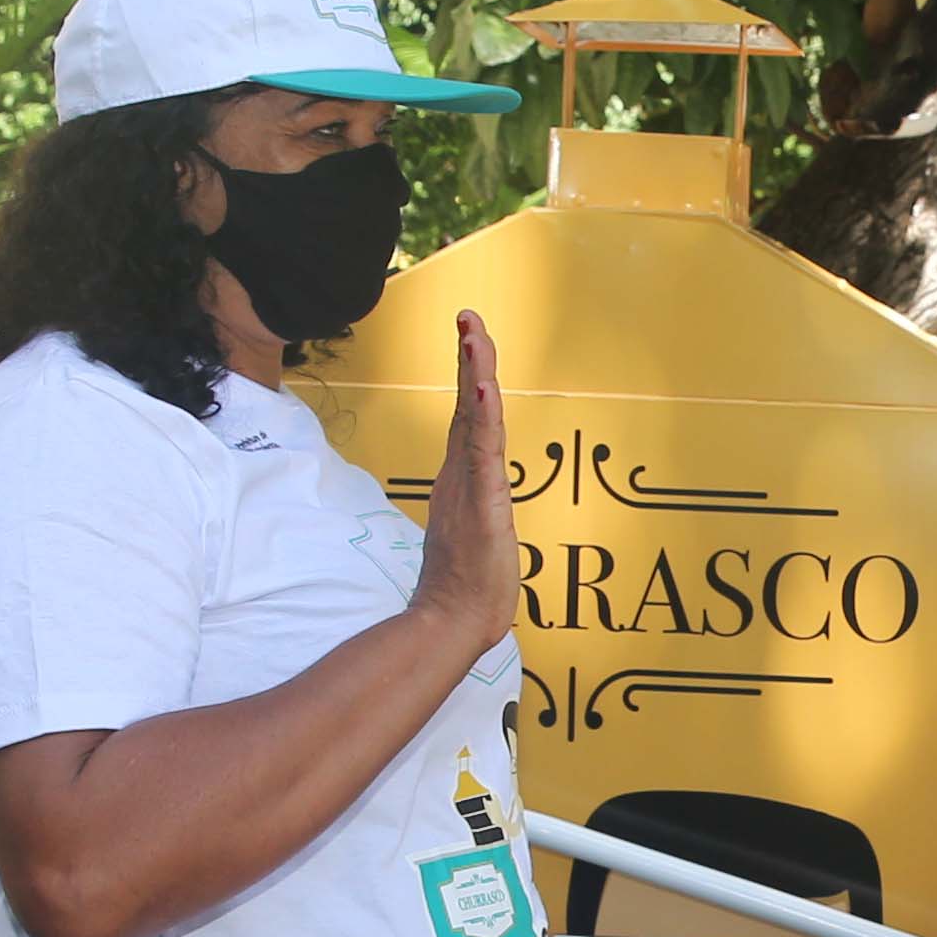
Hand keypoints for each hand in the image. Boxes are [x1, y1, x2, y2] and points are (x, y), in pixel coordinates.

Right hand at [410, 310, 516, 666]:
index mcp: (465, 474)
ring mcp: (470, 485)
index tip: (470, 334)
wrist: (454, 621)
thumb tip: (479, 502)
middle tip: (467, 315)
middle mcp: (463, 472)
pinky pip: (480, 453)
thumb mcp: (479, 532)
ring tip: (473, 335)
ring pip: (474, 419)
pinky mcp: (479, 503)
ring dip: (476, 374)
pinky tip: (482, 390)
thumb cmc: (467, 585)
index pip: (470, 412)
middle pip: (469, 402)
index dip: (471, 373)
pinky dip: (481, 419)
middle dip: (471, 356)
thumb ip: (476, 510)